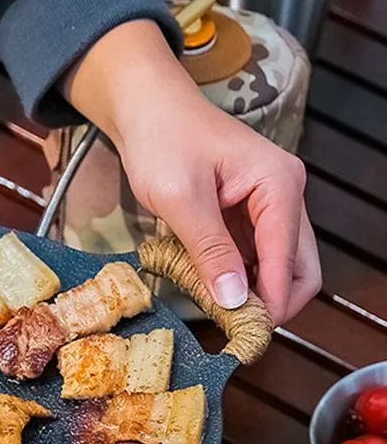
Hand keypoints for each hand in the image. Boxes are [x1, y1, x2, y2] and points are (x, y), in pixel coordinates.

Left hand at [61, 20, 320, 324]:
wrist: (145, 106)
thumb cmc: (161, 140)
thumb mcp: (181, 200)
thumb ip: (210, 251)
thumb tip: (236, 300)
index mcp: (279, 187)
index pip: (289, 262)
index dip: (270, 304)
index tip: (245, 337)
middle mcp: (284, 195)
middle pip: (297, 268)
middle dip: (270, 302)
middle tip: (232, 330)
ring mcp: (267, 203)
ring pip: (274, 265)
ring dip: (249, 290)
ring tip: (212, 310)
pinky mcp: (246, 211)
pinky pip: (251, 254)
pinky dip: (233, 274)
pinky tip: (204, 285)